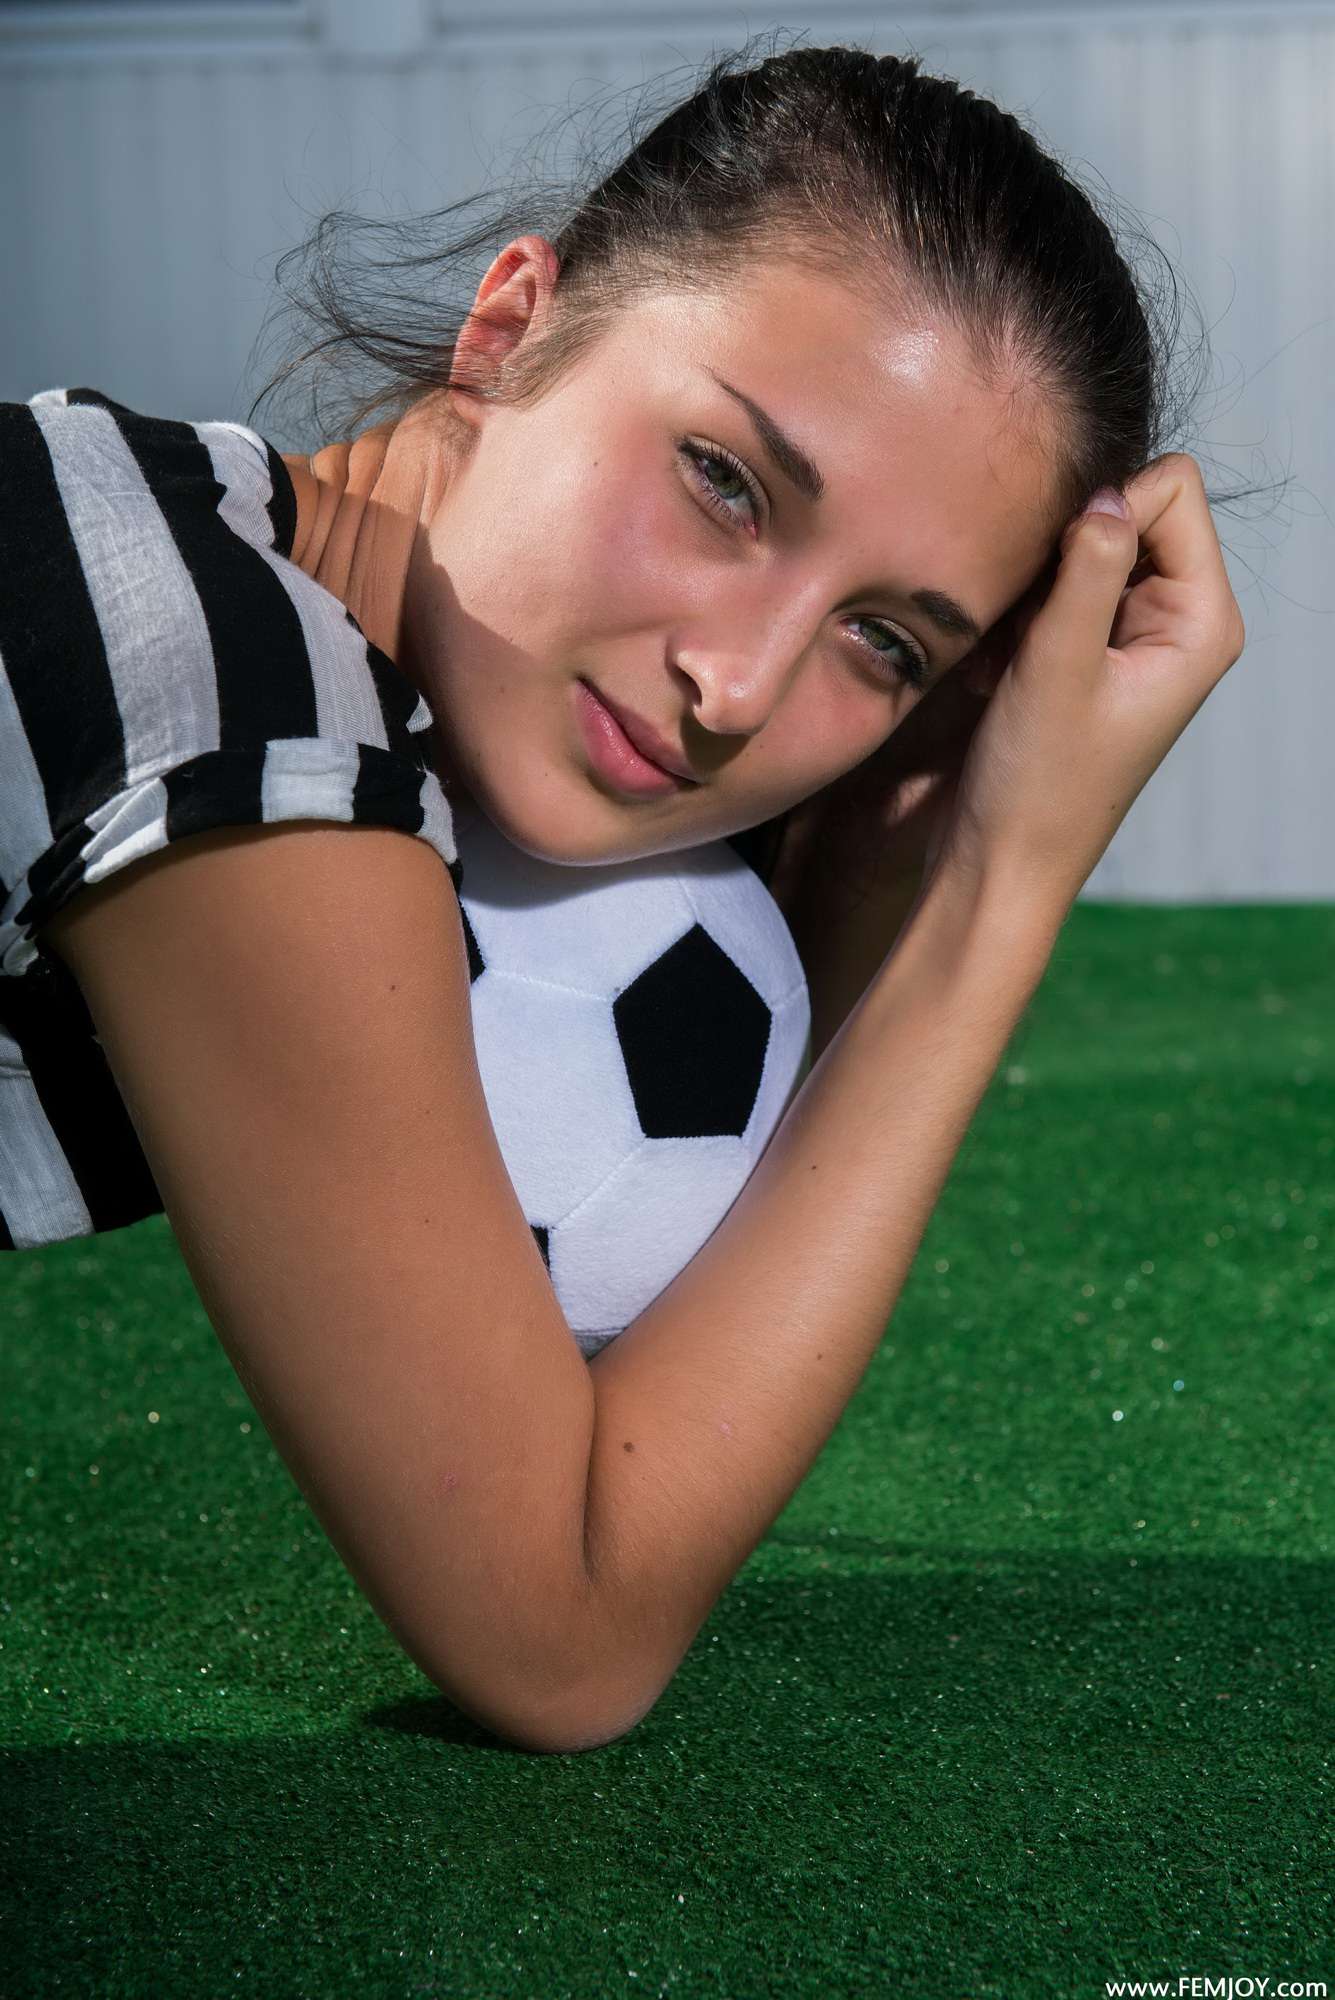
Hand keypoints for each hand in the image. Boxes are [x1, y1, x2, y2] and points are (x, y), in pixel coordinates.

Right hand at [929, 455, 1245, 912]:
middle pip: (1133, 509)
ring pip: (1085, 547)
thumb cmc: (1039, 785)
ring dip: (1036, 585)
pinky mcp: (1090, 654)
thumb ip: (1087, 569)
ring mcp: (1133, 637)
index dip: (1107, 506)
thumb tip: (1102, 490)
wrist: (1003, 865)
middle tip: (1027, 617)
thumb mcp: (1057, 666)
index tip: (1054, 571)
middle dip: (1068, 544)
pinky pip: (1057, 589)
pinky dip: (1021, 613)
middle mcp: (1179, 621)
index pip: (1172, 489)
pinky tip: (999, 665)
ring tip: (1009, 652)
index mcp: (1200, 621)